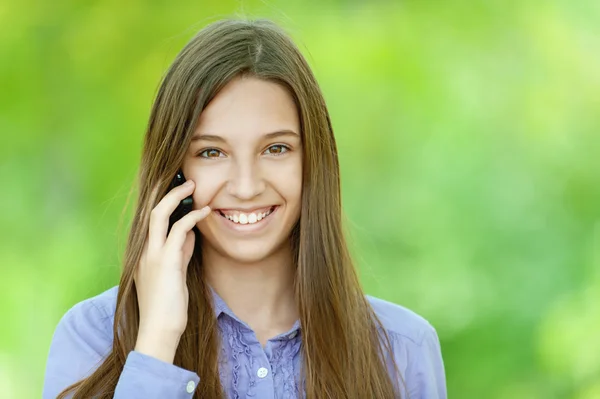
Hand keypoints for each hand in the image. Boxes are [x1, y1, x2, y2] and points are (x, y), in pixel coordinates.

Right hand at [133, 179, 209, 362]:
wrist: (159, 330)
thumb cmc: (168, 306)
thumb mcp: (174, 272)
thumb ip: (180, 251)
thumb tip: (190, 233)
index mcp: (143, 253)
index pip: (151, 219)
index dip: (166, 202)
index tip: (182, 192)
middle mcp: (143, 250)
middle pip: (150, 210)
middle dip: (168, 192)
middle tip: (187, 181)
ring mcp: (151, 254)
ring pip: (158, 213)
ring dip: (177, 196)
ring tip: (194, 186)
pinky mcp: (164, 261)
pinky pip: (178, 230)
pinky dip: (192, 217)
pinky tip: (205, 212)